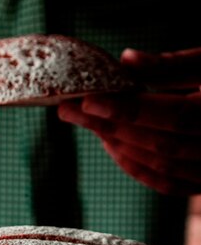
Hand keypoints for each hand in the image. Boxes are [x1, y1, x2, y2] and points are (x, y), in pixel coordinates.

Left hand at [57, 48, 200, 194]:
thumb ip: (175, 65)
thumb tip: (126, 61)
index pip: (174, 116)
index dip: (130, 110)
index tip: (88, 100)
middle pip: (159, 144)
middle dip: (110, 127)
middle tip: (69, 109)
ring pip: (162, 167)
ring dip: (118, 146)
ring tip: (87, 123)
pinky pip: (168, 184)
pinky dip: (137, 167)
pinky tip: (113, 146)